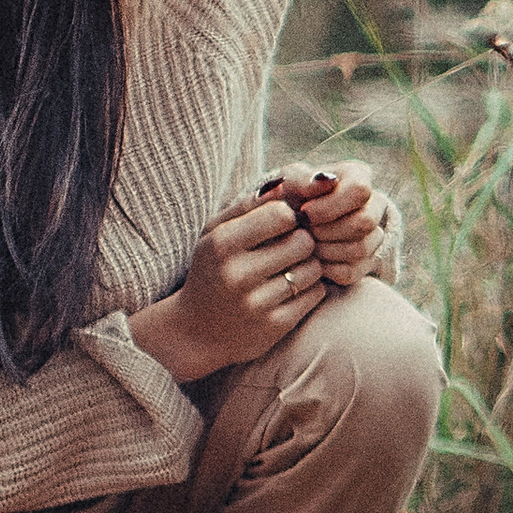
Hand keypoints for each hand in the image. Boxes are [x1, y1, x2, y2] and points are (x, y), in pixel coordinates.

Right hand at [128, 192, 329, 384]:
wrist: (196, 331)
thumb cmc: (213, 269)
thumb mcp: (217, 232)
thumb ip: (248, 204)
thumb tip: (286, 181)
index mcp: (222, 245)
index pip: (281, 215)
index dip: (290, 216)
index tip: (284, 224)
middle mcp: (237, 274)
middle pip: (303, 242)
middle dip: (303, 241)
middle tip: (292, 246)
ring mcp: (257, 303)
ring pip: (313, 269)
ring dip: (309, 265)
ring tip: (291, 267)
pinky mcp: (275, 326)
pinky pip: (316, 294)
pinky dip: (311, 288)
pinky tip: (293, 288)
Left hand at [266, 163, 390, 288]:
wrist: (282, 224)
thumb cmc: (285, 196)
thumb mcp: (287, 182)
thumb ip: (303, 179)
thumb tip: (325, 180)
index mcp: (358, 175)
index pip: (359, 191)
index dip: (331, 206)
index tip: (304, 212)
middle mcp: (373, 203)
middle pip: (364, 222)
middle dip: (328, 230)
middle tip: (305, 230)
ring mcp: (374, 234)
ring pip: (361, 249)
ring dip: (326, 250)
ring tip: (306, 242)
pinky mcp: (366, 263)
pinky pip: (352, 272)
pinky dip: (326, 268)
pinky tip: (312, 258)